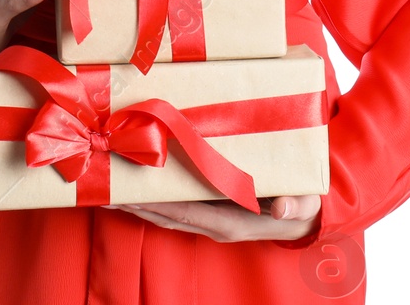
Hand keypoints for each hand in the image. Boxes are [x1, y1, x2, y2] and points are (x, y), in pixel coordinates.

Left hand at [106, 194, 320, 242]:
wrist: (306, 217)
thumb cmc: (303, 204)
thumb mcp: (305, 202)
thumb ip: (297, 204)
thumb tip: (285, 208)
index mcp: (231, 221)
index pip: (186, 213)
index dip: (157, 206)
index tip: (131, 195)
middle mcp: (215, 223)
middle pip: (167, 215)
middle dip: (135, 205)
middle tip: (104, 188)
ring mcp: (210, 218)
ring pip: (166, 212)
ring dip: (138, 202)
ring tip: (109, 187)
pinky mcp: (209, 210)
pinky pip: (176, 206)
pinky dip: (153, 198)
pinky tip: (136, 186)